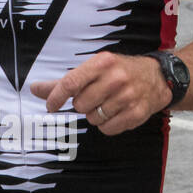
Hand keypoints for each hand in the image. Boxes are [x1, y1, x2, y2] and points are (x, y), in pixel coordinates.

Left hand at [30, 52, 171, 135]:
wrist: (157, 77)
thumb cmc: (119, 72)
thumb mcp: (94, 69)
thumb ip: (64, 81)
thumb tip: (35, 89)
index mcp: (102, 63)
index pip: (71, 82)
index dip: (56, 97)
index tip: (51, 106)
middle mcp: (116, 78)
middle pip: (81, 104)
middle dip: (83, 105)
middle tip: (94, 98)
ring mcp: (128, 96)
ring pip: (93, 118)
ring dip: (95, 115)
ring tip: (108, 104)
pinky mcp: (136, 113)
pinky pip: (108, 129)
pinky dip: (107, 125)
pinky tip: (116, 113)